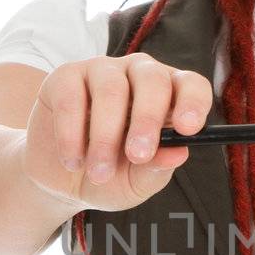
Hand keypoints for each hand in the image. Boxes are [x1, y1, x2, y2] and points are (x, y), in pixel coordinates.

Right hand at [23, 53, 212, 212]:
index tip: (188, 129)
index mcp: (169, 97)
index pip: (191, 85)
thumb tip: (178, 153)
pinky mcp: (66, 77)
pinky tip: (72, 161)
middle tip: (138, 154)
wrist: (61, 180)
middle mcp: (139, 76)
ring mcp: (102, 71)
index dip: (192, 102)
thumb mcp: (137, 183)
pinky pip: (71, 98)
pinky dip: (71, 135)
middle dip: (147, 119)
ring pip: (111, 89)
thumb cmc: (110, 177)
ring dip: (105, 137)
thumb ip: (156, 169)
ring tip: (99, 172)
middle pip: (152, 79)